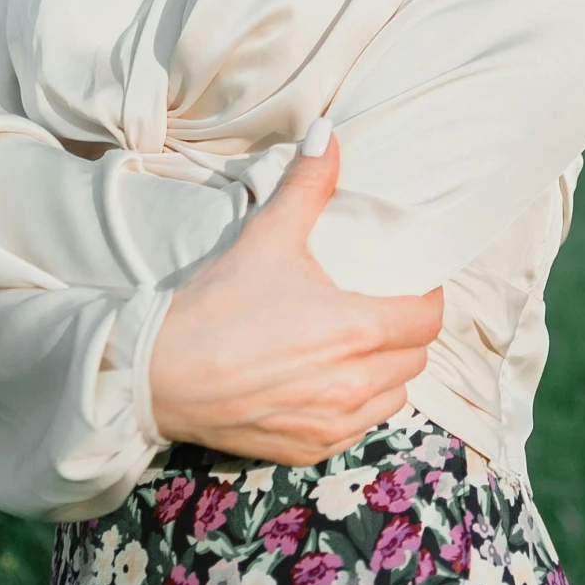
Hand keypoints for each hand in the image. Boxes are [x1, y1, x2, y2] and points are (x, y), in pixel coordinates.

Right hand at [148, 132, 443, 466]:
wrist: (158, 375)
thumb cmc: (216, 304)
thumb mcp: (267, 236)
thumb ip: (307, 184)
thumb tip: (327, 133)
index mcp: (355, 330)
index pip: (427, 319)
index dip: (426, 297)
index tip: (410, 282)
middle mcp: (354, 385)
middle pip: (415, 359)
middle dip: (407, 332)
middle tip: (384, 306)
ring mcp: (332, 425)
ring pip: (392, 398)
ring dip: (387, 373)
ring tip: (361, 346)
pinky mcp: (307, 451)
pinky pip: (358, 430)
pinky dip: (357, 407)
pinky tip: (330, 383)